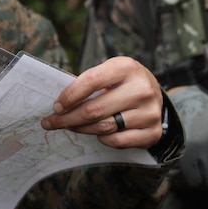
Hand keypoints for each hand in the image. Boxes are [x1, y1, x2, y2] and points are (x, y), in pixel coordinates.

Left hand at [40, 56, 163, 149]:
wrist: (155, 95)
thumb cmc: (123, 83)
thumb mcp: (110, 73)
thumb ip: (88, 84)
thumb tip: (59, 105)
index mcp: (127, 67)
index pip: (91, 81)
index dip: (69, 96)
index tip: (56, 107)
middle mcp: (141, 89)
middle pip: (94, 109)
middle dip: (68, 118)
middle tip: (52, 122)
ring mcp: (149, 112)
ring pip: (104, 127)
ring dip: (81, 129)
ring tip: (71, 126)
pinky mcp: (152, 132)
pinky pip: (117, 141)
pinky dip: (103, 139)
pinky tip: (98, 133)